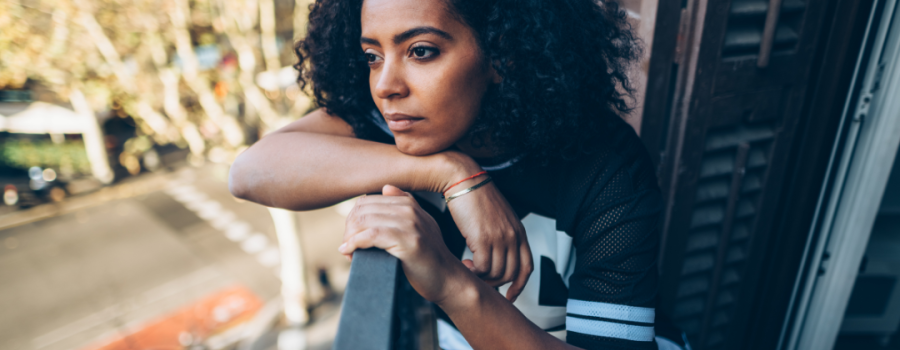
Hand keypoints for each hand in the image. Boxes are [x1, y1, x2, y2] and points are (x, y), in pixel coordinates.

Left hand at [339, 185, 468, 303]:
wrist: (447, 279)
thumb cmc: (429, 258)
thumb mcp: (421, 225)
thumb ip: (405, 206)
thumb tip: (386, 188)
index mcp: (409, 203)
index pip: (366, 201)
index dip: (353, 219)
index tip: (351, 237)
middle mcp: (409, 209)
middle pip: (362, 209)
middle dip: (349, 229)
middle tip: (348, 247)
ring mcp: (409, 224)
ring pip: (364, 221)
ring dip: (349, 238)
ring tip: (350, 252)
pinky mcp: (407, 240)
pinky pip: (371, 235)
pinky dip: (355, 244)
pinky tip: (350, 252)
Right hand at [446, 179, 532, 301]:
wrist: (463, 180)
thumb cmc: (477, 197)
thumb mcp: (499, 218)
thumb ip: (503, 235)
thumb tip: (497, 256)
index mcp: (519, 232)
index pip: (527, 266)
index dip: (520, 285)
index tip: (510, 295)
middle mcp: (512, 236)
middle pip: (511, 274)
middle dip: (495, 283)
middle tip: (480, 280)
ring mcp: (499, 238)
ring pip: (496, 273)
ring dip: (481, 277)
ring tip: (469, 268)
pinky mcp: (482, 238)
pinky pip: (481, 268)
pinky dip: (473, 271)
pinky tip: (464, 263)